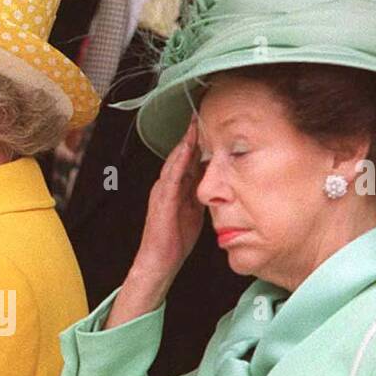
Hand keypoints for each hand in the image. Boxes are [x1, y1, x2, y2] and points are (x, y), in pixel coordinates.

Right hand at [107, 121, 204, 327]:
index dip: (198, 142)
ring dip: (185, 142)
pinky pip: (172, 174)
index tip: (209, 125)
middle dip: (191, 135)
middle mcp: (166, 186)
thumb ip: (201, 196)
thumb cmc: (175, 241)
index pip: (188, 159)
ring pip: (175, 160)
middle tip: (201, 114)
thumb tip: (216, 183)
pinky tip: (187, 148)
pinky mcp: (162, 199)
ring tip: (194, 124)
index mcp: (175, 189)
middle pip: (181, 155)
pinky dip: (180, 159)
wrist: (159, 261)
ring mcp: (162, 191)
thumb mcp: (194, 213)